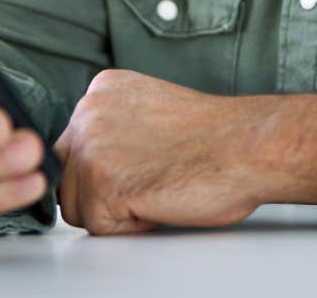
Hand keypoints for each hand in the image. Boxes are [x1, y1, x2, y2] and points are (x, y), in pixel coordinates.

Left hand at [54, 69, 316, 234]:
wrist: (249, 146)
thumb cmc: (217, 137)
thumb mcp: (151, 111)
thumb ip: (116, 125)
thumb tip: (98, 158)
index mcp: (102, 89)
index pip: (76, 146)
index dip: (112, 168)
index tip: (146, 162)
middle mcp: (88, 110)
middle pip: (68, 175)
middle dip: (105, 189)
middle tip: (153, 178)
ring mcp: (91, 145)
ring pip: (76, 205)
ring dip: (116, 210)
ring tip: (157, 187)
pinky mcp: (101, 182)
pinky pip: (98, 227)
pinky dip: (130, 225)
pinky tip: (160, 198)